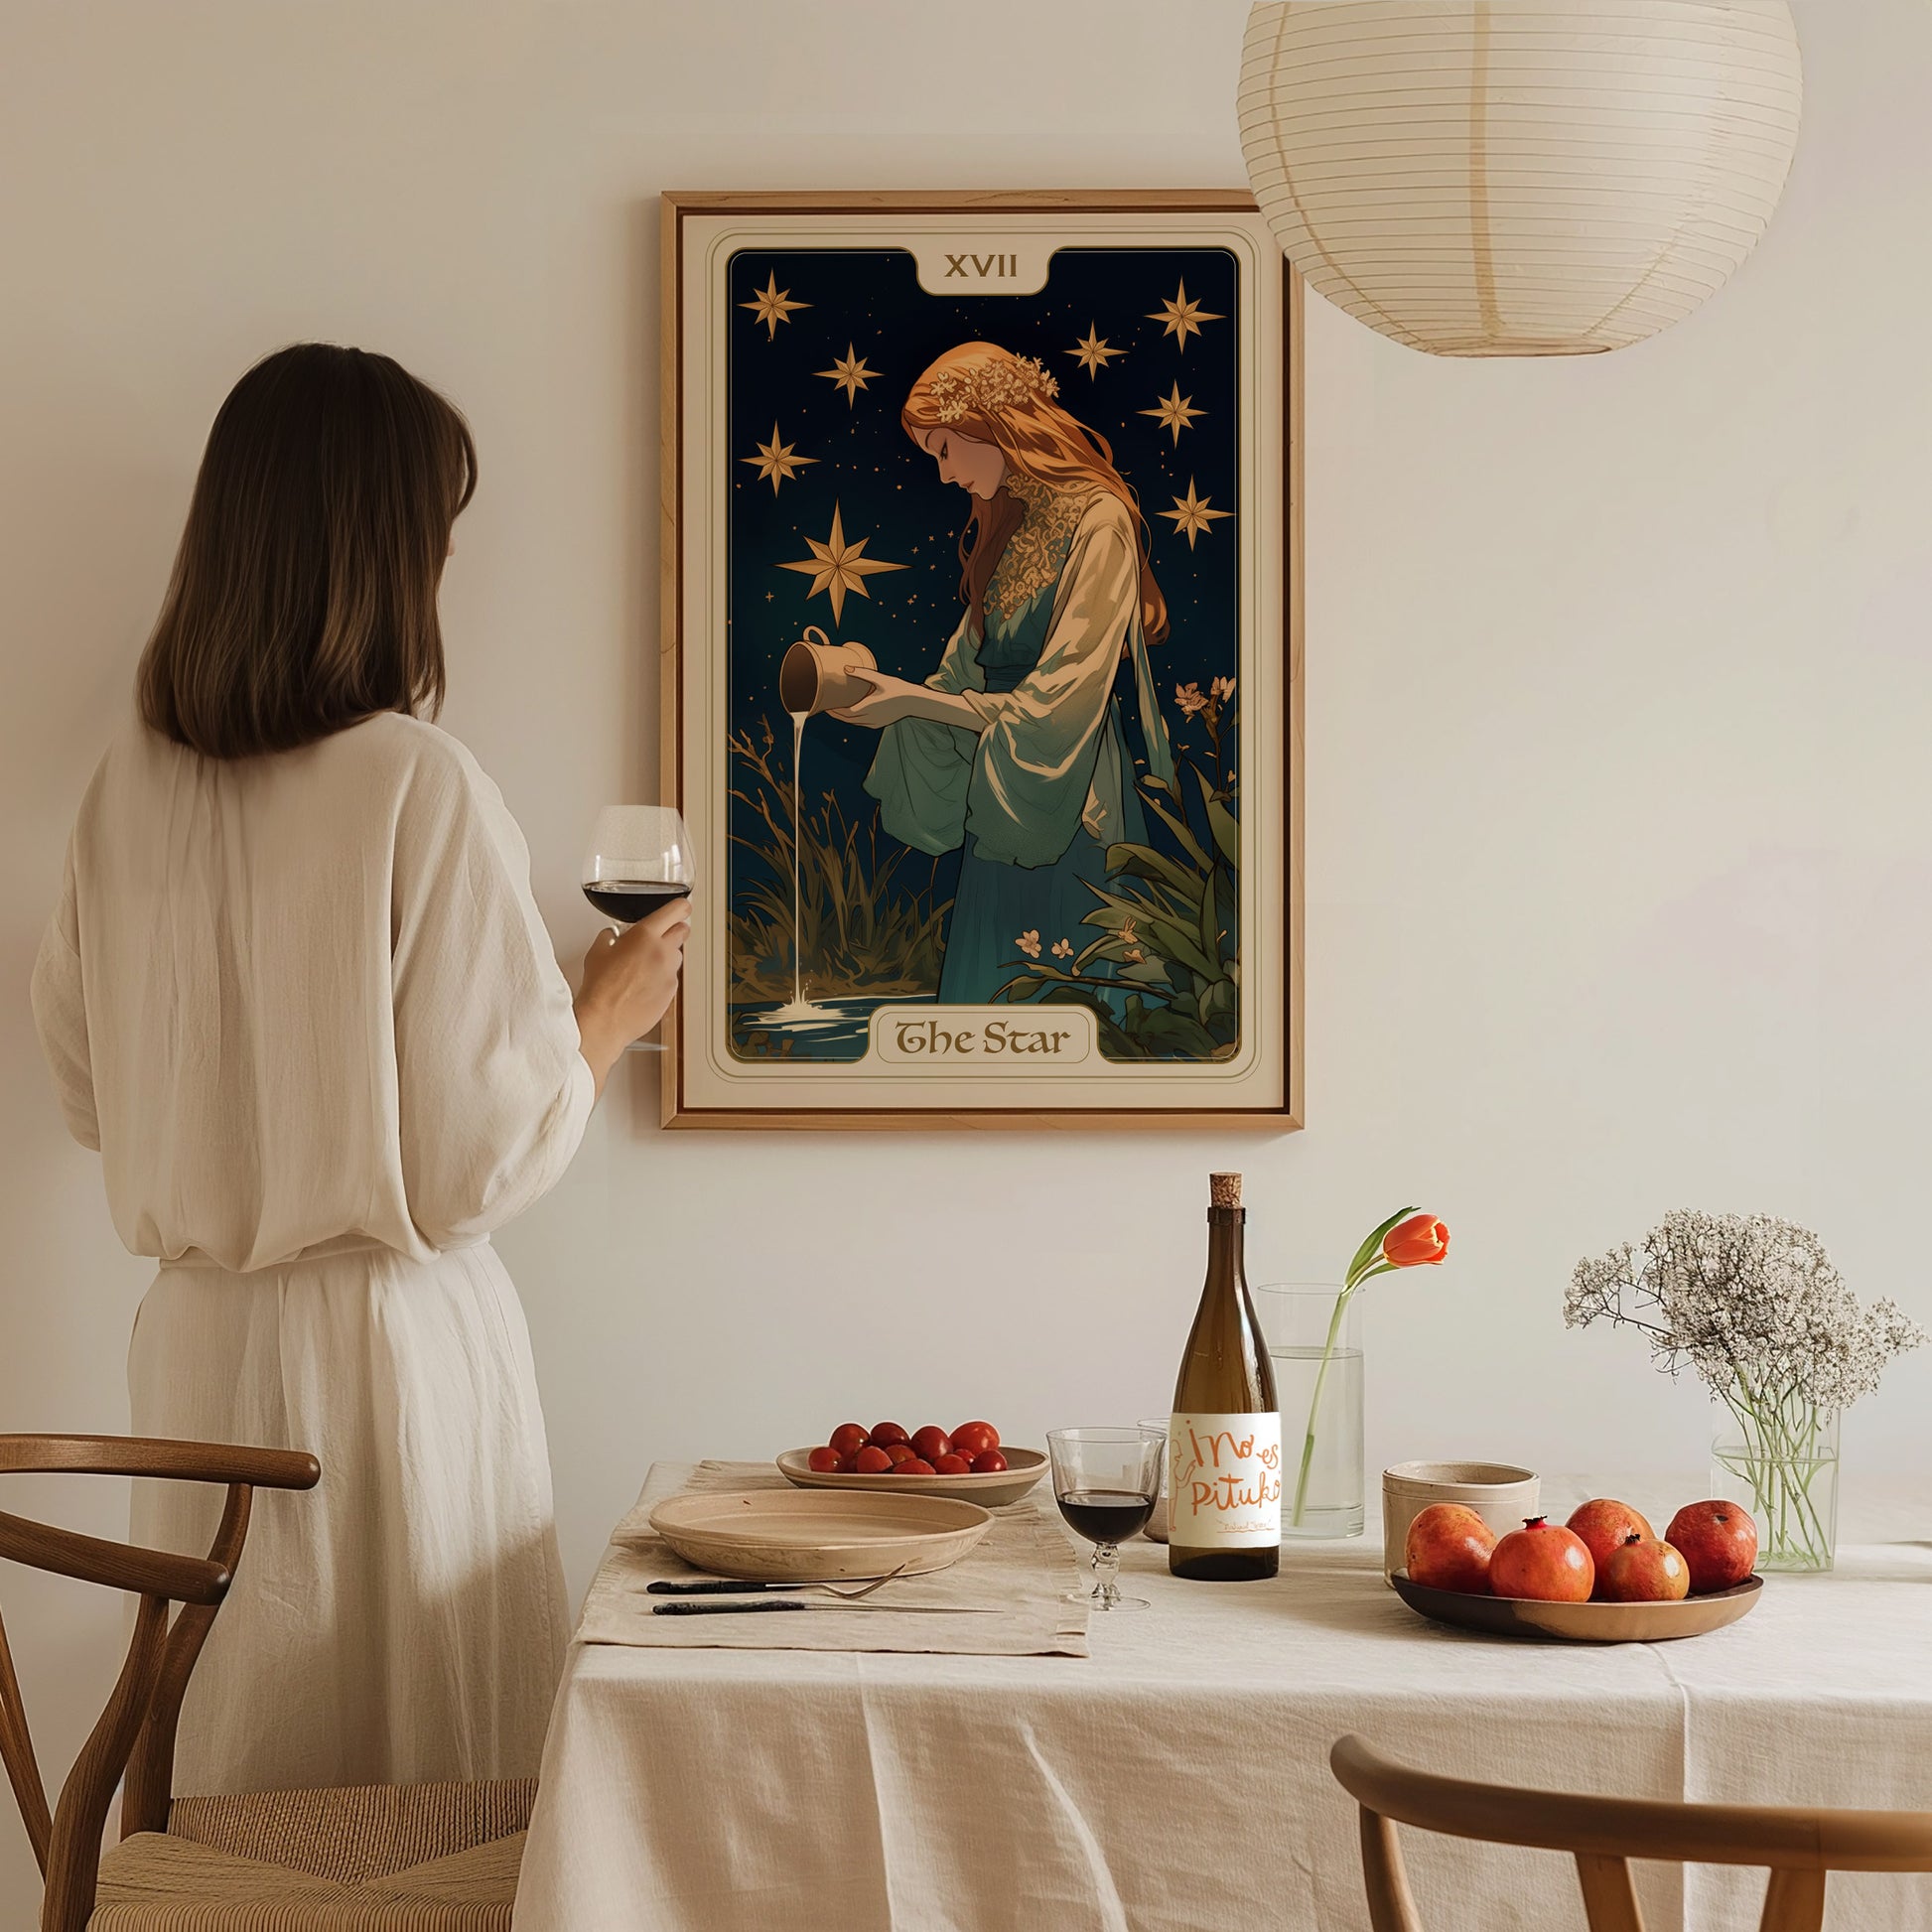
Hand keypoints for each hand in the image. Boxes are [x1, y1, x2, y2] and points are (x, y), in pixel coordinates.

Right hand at [574, 895, 690, 1095]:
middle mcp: (663, 952)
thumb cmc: (600, 988)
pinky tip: (644, 985)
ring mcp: (670, 973)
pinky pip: (672, 978)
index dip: (681, 907)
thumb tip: (613, 936)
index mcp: (645, 935)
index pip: (677, 910)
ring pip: (677, 956)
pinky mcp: (672, 993)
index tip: (682, 907)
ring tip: (644, 966)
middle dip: (674, 930)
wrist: (605, 1020)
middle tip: (661, 935)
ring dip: (667, 956)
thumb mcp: (597, 952)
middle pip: (683, 931)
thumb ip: (610, 937)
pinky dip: (663, 978)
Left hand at [829, 669, 925, 727]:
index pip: (845, 712)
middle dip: (836, 715)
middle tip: (826, 708)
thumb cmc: (897, 688)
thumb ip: (862, 673)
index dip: (834, 710)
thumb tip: (845, 668)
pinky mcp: (878, 724)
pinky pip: (861, 724)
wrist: (913, 701)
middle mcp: (870, 717)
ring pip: (854, 723)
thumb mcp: (879, 678)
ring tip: (835, 710)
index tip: (826, 705)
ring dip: (844, 718)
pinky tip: (850, 714)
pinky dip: (854, 720)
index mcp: (868, 707)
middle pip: (847, 719)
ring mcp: (874, 722)